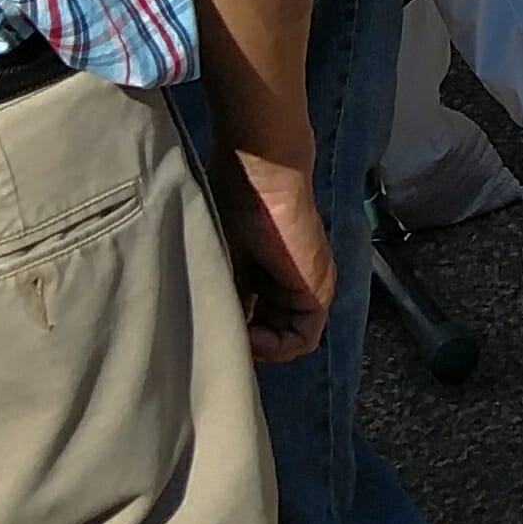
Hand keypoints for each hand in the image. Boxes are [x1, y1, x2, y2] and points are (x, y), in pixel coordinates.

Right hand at [218, 148, 336, 362]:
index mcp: (263, 275)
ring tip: (233, 334)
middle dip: (244, 345)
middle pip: (269, 336)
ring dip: (256, 348)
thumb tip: (204, 338)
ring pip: (284, 341)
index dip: (231, 335)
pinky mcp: (318, 290)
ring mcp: (307, 288)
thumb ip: (219, 295)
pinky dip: (274, 347)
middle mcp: (288, 285)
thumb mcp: (216, 262)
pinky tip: (250, 334)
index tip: (209, 333)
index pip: (251, 323)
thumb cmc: (229, 204)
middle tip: (220, 339)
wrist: (259, 175)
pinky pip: (301, 339)